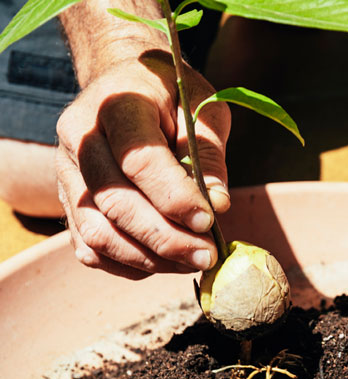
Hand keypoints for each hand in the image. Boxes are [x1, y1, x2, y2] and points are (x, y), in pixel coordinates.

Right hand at [56, 51, 230, 278]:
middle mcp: (80, 138)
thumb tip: (218, 205)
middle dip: (166, 239)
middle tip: (207, 255)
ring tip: (191, 262)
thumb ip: (209, 153)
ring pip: (97, 232)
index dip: (175, 197)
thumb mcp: (202, 107)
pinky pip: (89, 247)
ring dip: (148, 259)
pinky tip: (164, 263)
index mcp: (117, 104)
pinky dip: (127, 265)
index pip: (139, 160)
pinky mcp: (68, 199)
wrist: (123, 83)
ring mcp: (68, 172)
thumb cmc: (170, 94)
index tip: (209, 221)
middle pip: (115, 202)